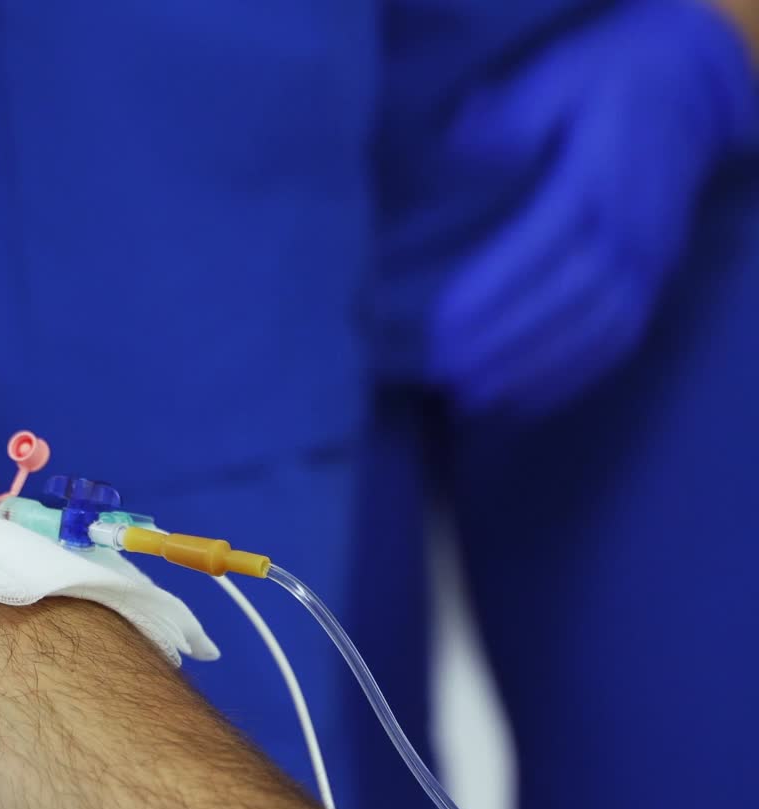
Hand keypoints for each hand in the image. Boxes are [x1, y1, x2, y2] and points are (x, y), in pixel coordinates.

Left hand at [429, 0, 757, 421]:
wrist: (693, 90)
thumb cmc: (604, 83)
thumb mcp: (550, 79)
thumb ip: (503, 122)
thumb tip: (453, 153)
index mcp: (599, 176)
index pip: (543, 243)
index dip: (491, 290)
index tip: (439, 324)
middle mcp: (631, 229)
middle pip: (565, 299)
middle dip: (499, 343)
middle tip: (439, 372)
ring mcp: (649, 264)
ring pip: (591, 333)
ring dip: (527, 372)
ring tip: (467, 397)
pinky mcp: (655, 289)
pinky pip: (614, 347)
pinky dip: (564, 382)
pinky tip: (515, 404)